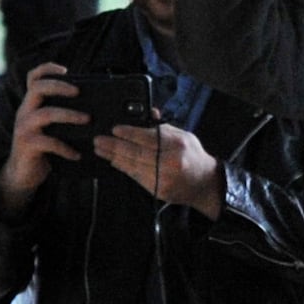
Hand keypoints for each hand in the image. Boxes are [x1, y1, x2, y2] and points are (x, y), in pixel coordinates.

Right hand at [0, 64, 91, 212]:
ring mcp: (24, 128)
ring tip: (87, 120)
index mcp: (31, 104)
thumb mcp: (48, 128)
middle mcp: (24, 112)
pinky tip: (77, 154)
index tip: (66, 70)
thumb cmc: (42, 148)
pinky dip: (65, 148)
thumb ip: (60, 115)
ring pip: (45, 114)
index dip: (47, 69)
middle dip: (59, 86)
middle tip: (78, 91)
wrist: (22, 174)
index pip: (33, 78)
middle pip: (37, 88)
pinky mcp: (27, 145)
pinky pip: (49, 142)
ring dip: (69, 115)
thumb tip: (92, 108)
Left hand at [100, 120, 224, 216]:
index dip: (128, 133)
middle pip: (136, 153)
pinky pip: (136, 177)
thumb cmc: (193, 157)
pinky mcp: (158, 190)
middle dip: (114, 146)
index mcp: (177, 145)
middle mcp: (170, 162)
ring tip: (101, 150)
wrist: (205, 183)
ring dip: (114, 157)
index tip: (114, 129)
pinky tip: (114, 161)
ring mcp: (164, 178)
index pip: (147, 137)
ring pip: (133, 166)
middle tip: (99, 140)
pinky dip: (124, 168)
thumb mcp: (183, 136)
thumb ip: (163, 127)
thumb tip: (148, 113)